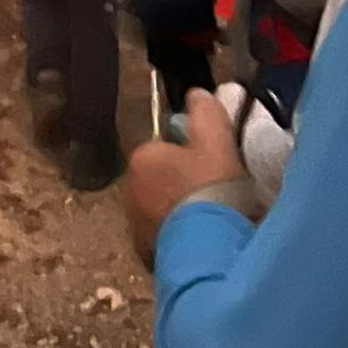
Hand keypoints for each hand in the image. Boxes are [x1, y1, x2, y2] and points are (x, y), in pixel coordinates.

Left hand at [123, 89, 244, 267]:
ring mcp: (135, 225)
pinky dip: (182, 237)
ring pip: (164, 209)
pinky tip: (204, 242)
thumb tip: (197, 93)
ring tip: (214, 221)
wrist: (208, 251)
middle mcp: (129, 190)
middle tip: (219, 195)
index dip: (194, 155)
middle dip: (186, 184)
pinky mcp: (145, 254)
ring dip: (183, 212)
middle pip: (163, 179)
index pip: (166, 147)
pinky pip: (166, 237)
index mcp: (141, 158)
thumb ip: (206, 113)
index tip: (216, 167)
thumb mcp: (216, 143)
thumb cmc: (212, 190)